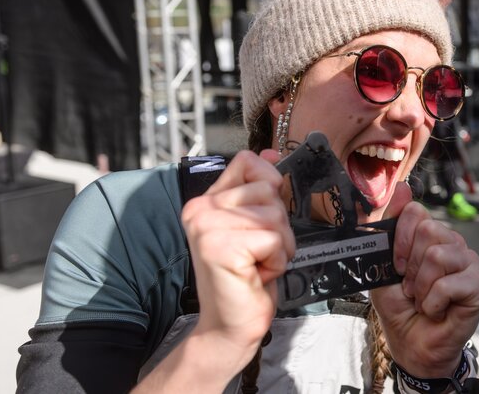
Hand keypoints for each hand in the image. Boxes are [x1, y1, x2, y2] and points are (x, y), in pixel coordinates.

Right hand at [180, 150, 294, 366]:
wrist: (230, 325)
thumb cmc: (245, 277)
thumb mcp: (254, 226)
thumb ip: (259, 190)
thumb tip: (271, 153)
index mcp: (205, 201)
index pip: (247, 161)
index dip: (269, 181)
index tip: (265, 212)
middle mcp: (200, 209)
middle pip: (268, 189)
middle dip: (278, 224)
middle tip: (258, 251)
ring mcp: (207, 227)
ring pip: (274, 214)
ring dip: (279, 244)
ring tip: (257, 263)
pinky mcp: (222, 247)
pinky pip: (273, 239)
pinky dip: (276, 260)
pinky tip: (256, 273)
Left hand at [370, 185, 478, 378]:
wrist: (411, 343)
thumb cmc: (399, 306)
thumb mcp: (382, 265)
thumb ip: (388, 227)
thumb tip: (402, 186)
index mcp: (430, 235)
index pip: (415, 211)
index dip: (400, 239)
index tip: (396, 266)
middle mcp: (452, 243)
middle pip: (428, 230)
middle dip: (410, 266)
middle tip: (411, 288)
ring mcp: (468, 262)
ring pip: (438, 255)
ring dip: (421, 287)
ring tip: (424, 300)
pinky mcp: (478, 285)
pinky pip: (448, 284)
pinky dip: (433, 302)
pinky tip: (436, 310)